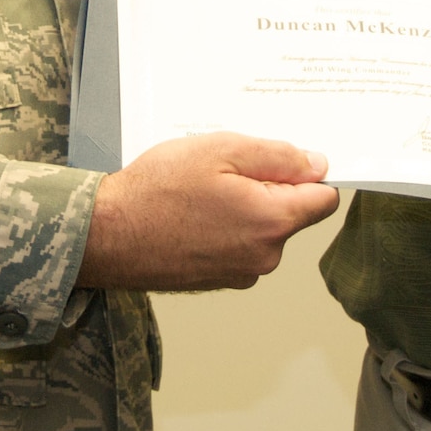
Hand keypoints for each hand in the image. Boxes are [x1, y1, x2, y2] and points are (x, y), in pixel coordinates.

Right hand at [78, 133, 341, 289]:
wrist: (106, 235)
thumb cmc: (158, 190)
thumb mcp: (222, 150)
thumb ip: (278, 157)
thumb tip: (317, 165)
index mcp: (273, 223)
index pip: (324, 199)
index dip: (308, 173)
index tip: (284, 159)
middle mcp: (264, 256)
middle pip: (292, 212)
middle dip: (268, 187)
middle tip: (225, 169)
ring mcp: (241, 273)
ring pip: (263, 228)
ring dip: (244, 206)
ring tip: (201, 190)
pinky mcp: (219, 280)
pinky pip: (239, 244)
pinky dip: (225, 226)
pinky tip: (192, 212)